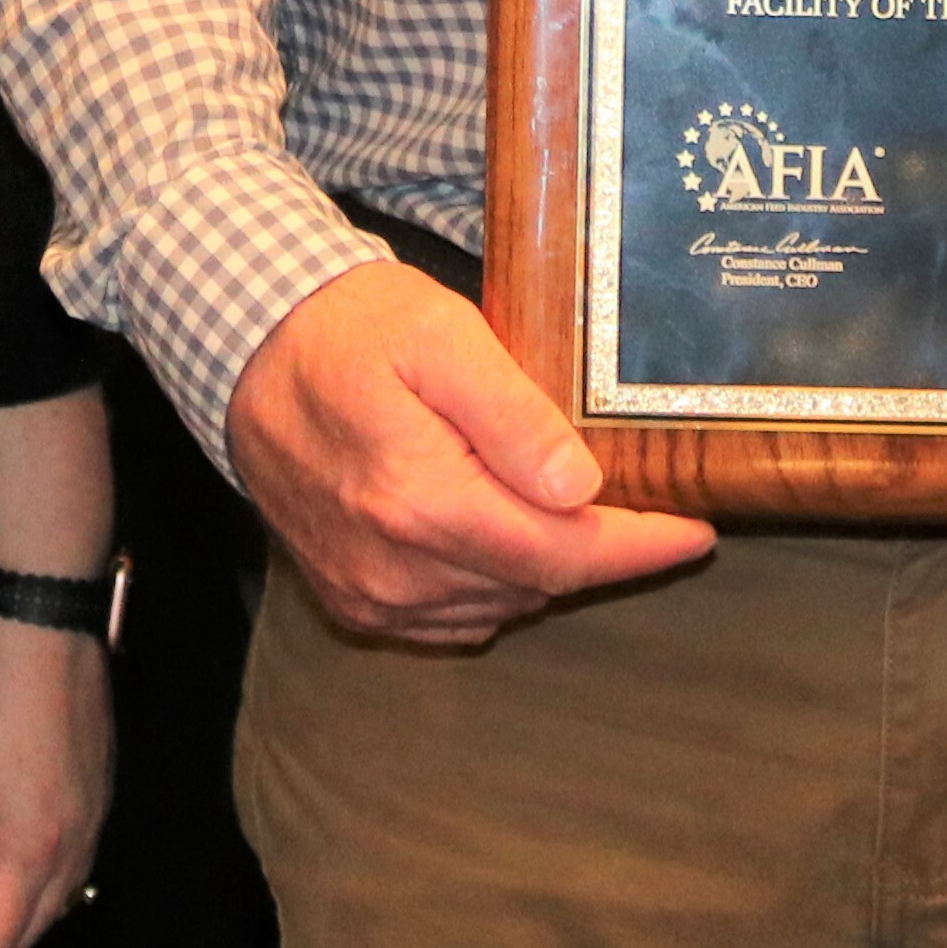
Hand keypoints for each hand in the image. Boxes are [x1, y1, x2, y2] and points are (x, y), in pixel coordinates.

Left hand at [0, 606, 115, 947]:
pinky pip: (71, 867)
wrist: (43, 617)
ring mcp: (95, 822)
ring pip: (55, 903)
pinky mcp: (100, 795)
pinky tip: (0, 870)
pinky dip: (34, 887)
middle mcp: (76, 848)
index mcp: (34, 849)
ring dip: (7, 920)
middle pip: (29, 931)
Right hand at [226, 260, 711, 644]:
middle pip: (539, 582)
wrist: (248, 350)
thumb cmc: (351, 329)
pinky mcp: (351, 600)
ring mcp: (369, 593)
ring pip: (500, 606)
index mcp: (423, 502)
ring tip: (573, 511)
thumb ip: (511, 413)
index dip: (640, 548)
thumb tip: (581, 487)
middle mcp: (395, 567)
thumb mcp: (440, 336)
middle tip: (646, 502)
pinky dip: (494, 588)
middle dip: (602, 551)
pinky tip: (503, 537)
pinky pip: (451, 618)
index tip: (698, 530)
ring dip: (547, 569)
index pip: (564, 553)